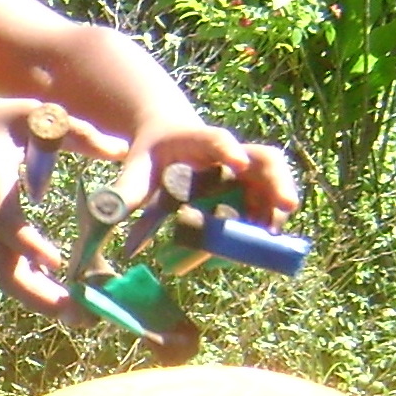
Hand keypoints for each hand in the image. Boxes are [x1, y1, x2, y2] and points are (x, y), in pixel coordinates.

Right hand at [0, 99, 125, 321]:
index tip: (58, 262)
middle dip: (43, 298)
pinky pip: (17, 275)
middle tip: (82, 314)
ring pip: (12, 282)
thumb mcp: (29, 115)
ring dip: (45, 304)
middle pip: (8, 273)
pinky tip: (75, 300)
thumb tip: (120, 151)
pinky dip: (43, 292)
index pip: (8, 224)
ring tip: (86, 318)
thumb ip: (74, 132)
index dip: (30, 244)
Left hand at [119, 115, 298, 231]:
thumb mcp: (137, 168)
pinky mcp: (251, 193)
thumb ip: (127, 190)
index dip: (228, 150)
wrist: (169, 141)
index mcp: (199, 139)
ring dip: (273, 216)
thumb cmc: (153, 154)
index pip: (218, 140)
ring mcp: (247, 174)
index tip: (237, 162)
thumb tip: (108, 218)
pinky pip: (263, 212)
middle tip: (288, 206)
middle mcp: (232, 153)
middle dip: (279, 182)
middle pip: (267, 161)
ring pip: (273, 189)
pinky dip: (258, 233)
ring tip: (266, 244)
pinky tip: (238, 257)